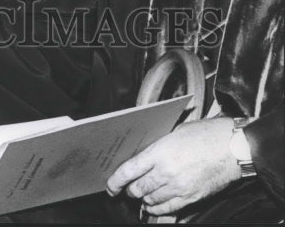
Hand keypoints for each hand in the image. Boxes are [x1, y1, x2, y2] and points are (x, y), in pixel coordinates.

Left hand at [105, 117, 239, 216]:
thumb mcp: (174, 132)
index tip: (110, 185)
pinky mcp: (191, 197)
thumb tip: (145, 155)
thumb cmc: (204, 135)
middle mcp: (166, 172)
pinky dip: (157, 208)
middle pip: (139, 188)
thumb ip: (158, 146)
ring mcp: (179, 187)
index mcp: (160, 152)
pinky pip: (168, 208)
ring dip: (143, 198)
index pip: (130, 170)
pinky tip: (153, 205)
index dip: (116, 180)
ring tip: (140, 194)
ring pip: (152, 199)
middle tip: (126, 188)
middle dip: (129, 190)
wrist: (231, 148)